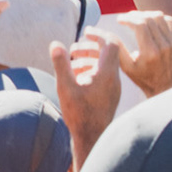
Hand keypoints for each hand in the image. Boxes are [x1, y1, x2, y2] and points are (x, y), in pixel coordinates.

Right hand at [51, 29, 121, 169]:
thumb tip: (56, 44)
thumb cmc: (80, 114)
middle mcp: (114, 79)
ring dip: (89, 60)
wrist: (92, 138)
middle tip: (72, 50)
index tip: (84, 33)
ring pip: (105, 65)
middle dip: (89, 48)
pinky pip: (104, 76)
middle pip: (108, 53)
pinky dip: (92, 71)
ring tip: (72, 64)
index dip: (98, 35)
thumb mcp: (65, 87)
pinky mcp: (110, 96)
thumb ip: (61, 64)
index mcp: (107, 74)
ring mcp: (114, 88)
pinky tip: (77, 78)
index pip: (111, 44)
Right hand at [110, 10, 171, 96]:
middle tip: (127, 17)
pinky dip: (160, 18)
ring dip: (147, 14)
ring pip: (160, 17)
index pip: (140, 25)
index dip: (127, 18)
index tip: (120, 20)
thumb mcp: (127, 67)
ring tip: (138, 18)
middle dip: (135, 15)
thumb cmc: (143, 77)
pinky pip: (170, 22)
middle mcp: (164, 46)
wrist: (165, 86)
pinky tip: (151, 22)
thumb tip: (110, 34)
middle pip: (149, 18)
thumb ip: (119, 49)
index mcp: (150, 52)